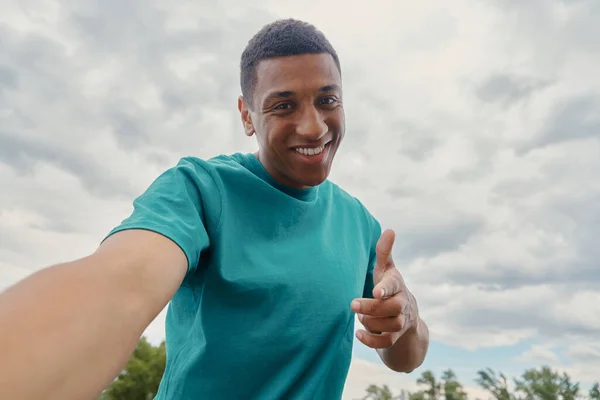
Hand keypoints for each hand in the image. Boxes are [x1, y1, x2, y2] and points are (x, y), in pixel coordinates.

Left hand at [351, 229, 418, 348]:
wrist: (406, 316)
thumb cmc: (389, 287)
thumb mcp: (386, 270)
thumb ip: (384, 252)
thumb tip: (390, 230)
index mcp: (397, 284)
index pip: (394, 285)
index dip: (385, 288)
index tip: (375, 291)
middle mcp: (402, 303)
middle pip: (392, 307)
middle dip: (372, 307)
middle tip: (352, 304)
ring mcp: (401, 321)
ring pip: (390, 325)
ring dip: (372, 322)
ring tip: (359, 317)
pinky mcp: (395, 337)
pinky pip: (387, 343)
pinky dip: (372, 341)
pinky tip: (358, 333)